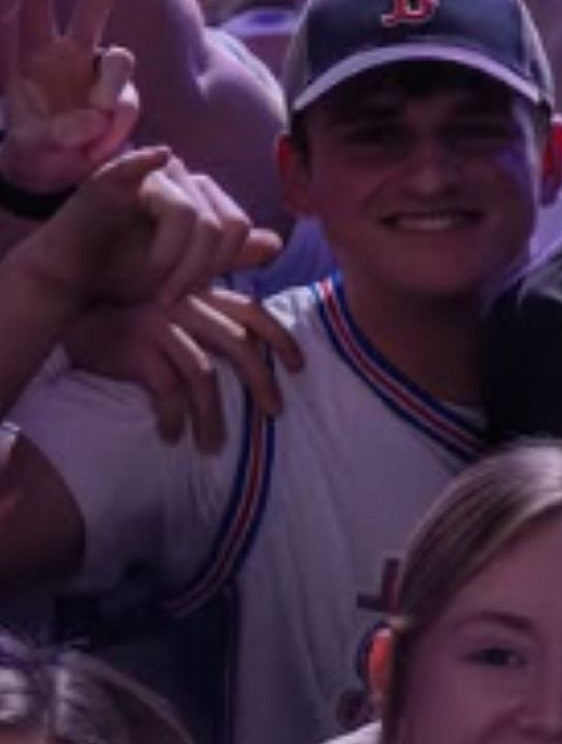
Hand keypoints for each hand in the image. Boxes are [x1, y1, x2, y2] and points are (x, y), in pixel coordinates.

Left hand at [0, 0, 138, 197]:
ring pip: (121, 59)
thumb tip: (93, 120)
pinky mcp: (121, 103)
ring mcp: (99, 78)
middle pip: (91, 10)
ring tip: (95, 128)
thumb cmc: (33, 148)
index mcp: (30, 56)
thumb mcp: (29, 145)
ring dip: (112, 87)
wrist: (57, 171)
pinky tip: (99, 145)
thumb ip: (54, 134)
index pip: (33, 14)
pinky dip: (117, 126)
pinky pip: (127, 104)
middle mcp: (68, 57)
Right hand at [12, 146, 279, 320]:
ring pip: (189, 213)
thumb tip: (275, 243)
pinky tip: (156, 163)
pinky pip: (143, 163)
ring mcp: (148, 174)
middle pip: (217, 222)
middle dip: (198, 269)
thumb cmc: (123, 274)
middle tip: (170, 297)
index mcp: (199, 199)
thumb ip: (225, 256)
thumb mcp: (184, 270)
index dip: (220, 265)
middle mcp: (178, 181)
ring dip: (174, 261)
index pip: (235, 225)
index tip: (190, 294)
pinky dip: (148, 162)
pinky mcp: (113, 174)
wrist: (68, 280)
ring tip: (153, 286)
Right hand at [64, 284, 301, 448]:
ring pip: (203, 374)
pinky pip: (167, 388)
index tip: (299, 367)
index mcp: (202, 296)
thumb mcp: (177, 314)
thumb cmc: (137, 329)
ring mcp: (161, 324)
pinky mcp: (137, 345)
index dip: (280, 338)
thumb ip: (216, 316)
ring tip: (213, 447)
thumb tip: (264, 317)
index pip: (253, 312)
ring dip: (212, 417)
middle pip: (238, 345)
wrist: (79, 328)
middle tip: (275, 413)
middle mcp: (186, 305)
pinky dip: (173, 417)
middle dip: (261, 381)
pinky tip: (171, 436)